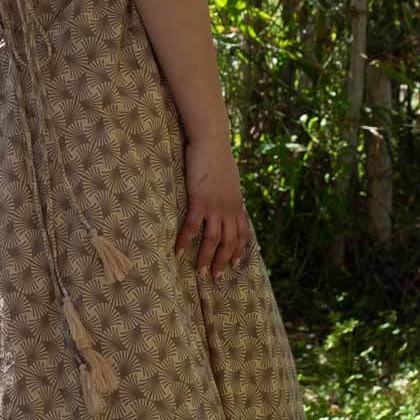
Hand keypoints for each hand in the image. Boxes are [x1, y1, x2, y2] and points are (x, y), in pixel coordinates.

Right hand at [173, 133, 250, 279]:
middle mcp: (229, 209)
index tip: (235, 266)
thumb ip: (230, 193)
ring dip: (206, 257)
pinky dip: (185, 241)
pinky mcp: (200, 201)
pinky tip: (177, 251)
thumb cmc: (218, 157)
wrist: (212, 142)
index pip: (242, 234)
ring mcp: (215, 206)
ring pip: (213, 239)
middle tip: (215, 277)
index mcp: (236, 204)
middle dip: (222, 261)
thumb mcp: (230, 179)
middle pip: (229, 242)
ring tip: (199, 272)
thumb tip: (229, 199)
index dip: (239, 251)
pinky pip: (193, 227)